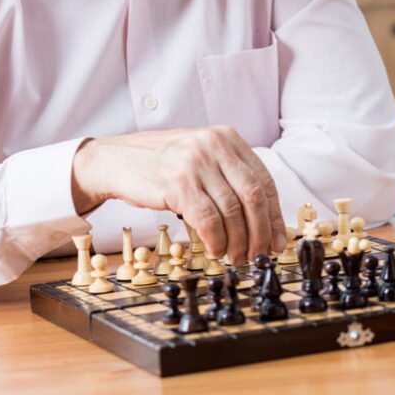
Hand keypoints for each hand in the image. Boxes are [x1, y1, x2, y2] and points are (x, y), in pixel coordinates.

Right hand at [70, 126, 285, 264]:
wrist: (115, 160)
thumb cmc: (162, 165)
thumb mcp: (202, 159)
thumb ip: (230, 179)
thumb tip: (264, 221)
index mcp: (228, 138)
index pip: (263, 181)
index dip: (274, 215)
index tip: (278, 240)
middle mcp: (215, 145)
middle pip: (253, 197)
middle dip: (261, 232)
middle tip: (260, 254)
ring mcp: (196, 163)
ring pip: (232, 211)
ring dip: (238, 241)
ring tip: (236, 257)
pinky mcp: (178, 183)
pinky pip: (208, 220)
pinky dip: (216, 241)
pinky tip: (216, 250)